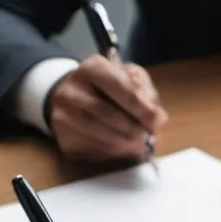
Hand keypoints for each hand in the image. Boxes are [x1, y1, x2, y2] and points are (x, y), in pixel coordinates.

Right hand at [47, 56, 166, 162]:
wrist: (77, 99)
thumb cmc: (111, 89)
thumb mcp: (132, 80)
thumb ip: (147, 95)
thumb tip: (156, 120)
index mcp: (92, 68)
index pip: (120, 88)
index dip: (141, 108)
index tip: (155, 123)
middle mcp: (71, 90)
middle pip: (111, 116)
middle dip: (135, 130)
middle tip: (147, 136)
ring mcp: (63, 116)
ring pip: (105, 138)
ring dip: (127, 144)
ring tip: (137, 143)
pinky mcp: (64, 139)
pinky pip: (96, 152)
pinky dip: (114, 153)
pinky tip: (118, 146)